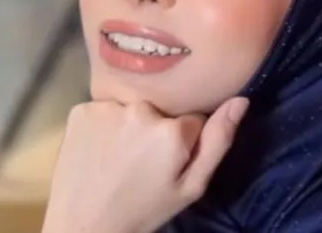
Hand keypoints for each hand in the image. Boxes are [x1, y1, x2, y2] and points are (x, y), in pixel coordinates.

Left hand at [41, 97, 248, 232]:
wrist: (83, 226)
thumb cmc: (143, 211)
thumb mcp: (190, 187)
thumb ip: (218, 142)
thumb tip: (240, 100)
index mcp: (173, 131)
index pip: (194, 117)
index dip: (185, 139)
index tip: (169, 160)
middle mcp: (141, 110)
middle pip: (161, 109)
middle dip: (157, 129)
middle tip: (142, 161)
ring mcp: (107, 107)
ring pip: (132, 107)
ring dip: (129, 125)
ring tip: (118, 156)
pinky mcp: (81, 109)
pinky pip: (104, 108)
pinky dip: (103, 124)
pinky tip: (99, 148)